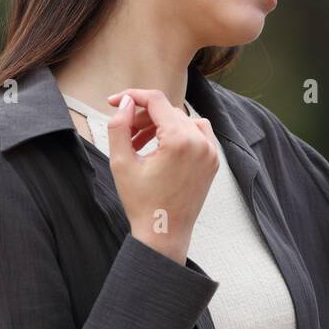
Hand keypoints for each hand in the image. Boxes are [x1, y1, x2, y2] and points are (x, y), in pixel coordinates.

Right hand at [103, 88, 219, 264]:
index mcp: (180, 140)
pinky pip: (198, 134)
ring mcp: (211, 152)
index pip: (156, 101)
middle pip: (169, 111)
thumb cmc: (142, 202)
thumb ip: (120, 127)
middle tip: (126, 134)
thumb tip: (127, 103)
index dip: (133, 96)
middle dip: (144, 117)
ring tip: (140, 143)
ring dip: (161, 125)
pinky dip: (179, 134)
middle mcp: (201, 142)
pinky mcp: (213, 161)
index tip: (115, 102)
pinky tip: (161, 148)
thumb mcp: (121, 162)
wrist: (163, 232)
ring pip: (183, 121)